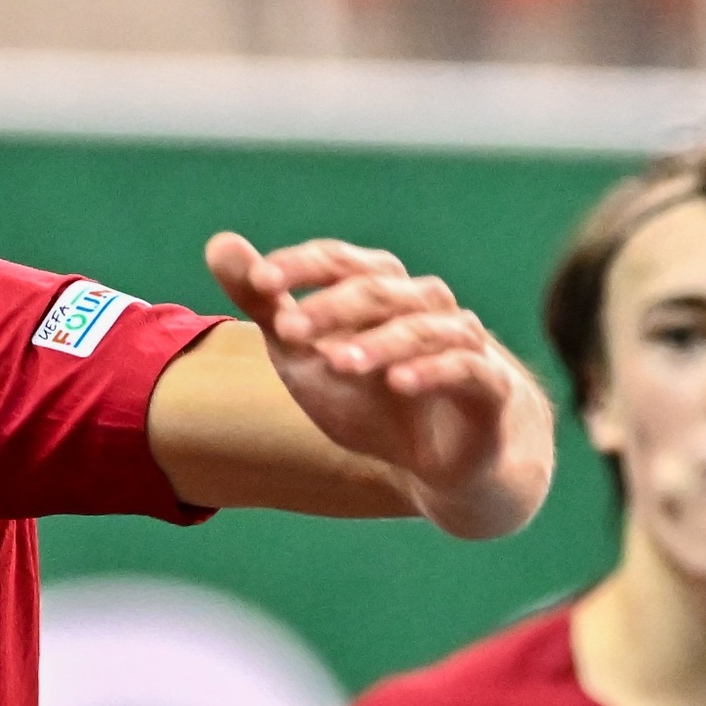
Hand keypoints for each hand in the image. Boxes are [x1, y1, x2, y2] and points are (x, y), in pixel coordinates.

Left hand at [205, 232, 553, 540]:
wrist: (444, 462)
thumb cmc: (370, 397)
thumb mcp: (304, 356)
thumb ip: (264, 303)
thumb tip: (218, 243)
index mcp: (379, 289)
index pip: (339, 260)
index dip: (300, 265)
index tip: (258, 281)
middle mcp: (424, 304)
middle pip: (377, 289)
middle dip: (330, 307)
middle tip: (288, 331)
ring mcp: (460, 341)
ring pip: (421, 326)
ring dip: (376, 343)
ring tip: (336, 364)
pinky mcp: (487, 387)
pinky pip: (465, 368)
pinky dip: (432, 371)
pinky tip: (397, 383)